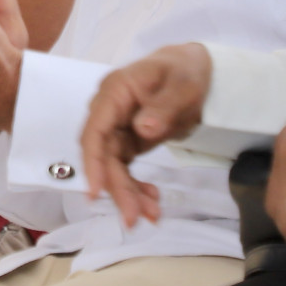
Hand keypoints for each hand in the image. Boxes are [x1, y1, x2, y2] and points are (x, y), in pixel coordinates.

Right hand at [80, 43, 211, 226]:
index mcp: (115, 91)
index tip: (96, 192)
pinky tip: (149, 199)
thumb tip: (142, 128)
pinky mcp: (127, 140)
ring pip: (112, 166)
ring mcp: (116, 126)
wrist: (192, 68)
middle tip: (134, 217)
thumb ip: (164, 106)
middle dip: (116, 188)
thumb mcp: (183, 85)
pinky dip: (134, 186)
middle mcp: (108, 110)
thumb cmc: (185, 71)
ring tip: (151, 214)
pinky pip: (123, 167)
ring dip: (126, 192)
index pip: (95, 130)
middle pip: (103, 154)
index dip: (93, 162)